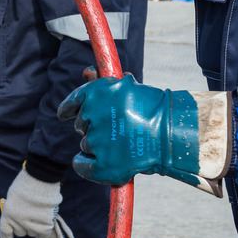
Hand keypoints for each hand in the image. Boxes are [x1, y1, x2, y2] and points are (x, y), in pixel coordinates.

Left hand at [0, 169, 75, 237]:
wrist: (41, 177)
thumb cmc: (27, 182)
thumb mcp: (14, 196)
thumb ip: (14, 209)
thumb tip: (17, 217)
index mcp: (8, 214)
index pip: (4, 231)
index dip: (6, 237)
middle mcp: (18, 222)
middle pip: (20, 232)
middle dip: (24, 224)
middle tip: (30, 213)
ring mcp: (32, 225)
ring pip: (33, 233)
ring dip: (35, 226)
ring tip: (40, 212)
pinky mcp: (45, 226)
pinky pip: (44, 235)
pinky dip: (45, 231)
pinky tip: (46, 222)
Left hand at [57, 74, 231, 196]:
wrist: (172, 133)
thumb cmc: (153, 108)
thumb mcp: (127, 88)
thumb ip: (104, 82)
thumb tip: (87, 71)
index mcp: (96, 92)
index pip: (73, 102)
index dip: (68, 109)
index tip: (65, 115)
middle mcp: (92, 115)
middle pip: (81, 124)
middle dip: (93, 126)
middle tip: (116, 129)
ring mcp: (96, 140)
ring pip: (86, 144)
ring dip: (98, 144)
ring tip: (123, 143)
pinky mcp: (102, 164)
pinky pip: (82, 165)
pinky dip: (87, 166)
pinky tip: (100, 164)